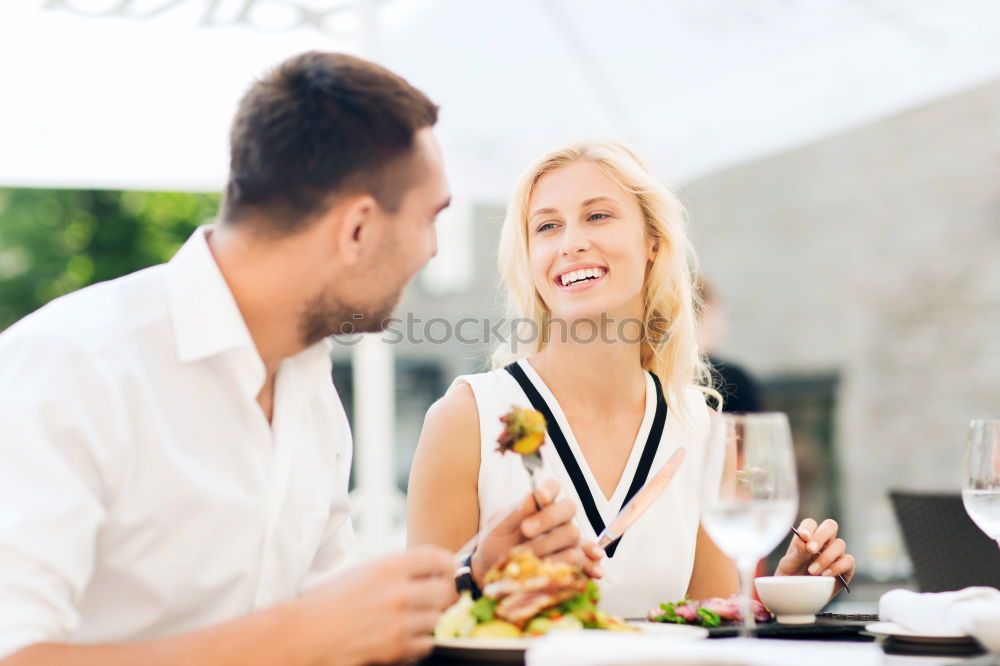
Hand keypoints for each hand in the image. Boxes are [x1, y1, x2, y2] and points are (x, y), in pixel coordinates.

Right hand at [290, 545, 455, 665]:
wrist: (304, 635)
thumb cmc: (327, 603)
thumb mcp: (363, 573)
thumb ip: (396, 571)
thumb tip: (427, 572)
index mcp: (388, 567)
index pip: (437, 558)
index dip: (447, 564)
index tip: (447, 569)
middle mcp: (397, 592)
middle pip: (445, 590)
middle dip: (441, 594)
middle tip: (433, 597)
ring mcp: (399, 622)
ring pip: (438, 618)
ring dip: (428, 619)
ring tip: (410, 618)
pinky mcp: (396, 648)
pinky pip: (427, 643)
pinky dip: (420, 641)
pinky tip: (405, 636)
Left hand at [471, 479, 603, 584]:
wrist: (494, 570)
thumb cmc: (496, 542)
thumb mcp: (498, 526)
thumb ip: (516, 512)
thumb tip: (533, 495)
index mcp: (539, 504)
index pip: (553, 487)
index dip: (550, 489)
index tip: (540, 495)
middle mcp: (557, 519)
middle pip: (568, 510)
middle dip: (547, 519)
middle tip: (526, 529)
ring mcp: (566, 540)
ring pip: (572, 536)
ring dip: (550, 546)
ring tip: (530, 557)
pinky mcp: (570, 561)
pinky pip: (584, 560)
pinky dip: (590, 565)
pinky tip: (595, 571)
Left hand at [776, 518, 855, 595]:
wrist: (798, 597)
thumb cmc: (791, 578)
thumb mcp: (788, 565)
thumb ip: (797, 552)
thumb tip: (803, 540)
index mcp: (807, 537)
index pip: (811, 523)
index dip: (808, 527)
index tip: (803, 537)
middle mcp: (823, 542)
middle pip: (830, 526)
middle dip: (821, 536)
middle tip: (811, 549)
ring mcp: (836, 554)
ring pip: (840, 544)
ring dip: (825, 557)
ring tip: (812, 570)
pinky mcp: (846, 568)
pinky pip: (848, 561)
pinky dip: (837, 567)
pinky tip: (825, 575)